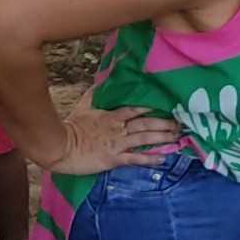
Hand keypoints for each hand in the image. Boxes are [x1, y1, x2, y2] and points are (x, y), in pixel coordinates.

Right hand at [49, 103, 182, 174]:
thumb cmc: (70, 127)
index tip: (168, 106)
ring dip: (162, 137)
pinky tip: (164, 158)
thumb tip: (101, 80)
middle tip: (181, 123)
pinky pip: (135, 159)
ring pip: (144, 139)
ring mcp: (117, 144)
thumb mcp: (83, 107)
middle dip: (164, 123)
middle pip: (145, 124)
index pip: (136, 109)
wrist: (58, 147)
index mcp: (111, 116)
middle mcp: (118, 129)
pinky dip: (150, 159)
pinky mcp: (114, 158)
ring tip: (178, 136)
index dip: (152, 107)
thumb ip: (94, 94)